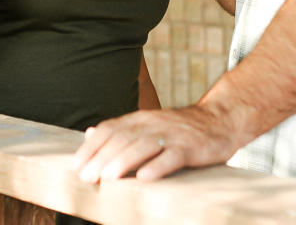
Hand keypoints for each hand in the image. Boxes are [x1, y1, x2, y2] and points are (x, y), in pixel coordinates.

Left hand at [72, 105, 240, 182]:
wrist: (220, 120)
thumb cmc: (179, 129)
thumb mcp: (148, 125)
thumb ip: (120, 130)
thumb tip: (89, 133)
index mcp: (140, 119)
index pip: (110, 129)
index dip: (91, 147)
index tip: (76, 166)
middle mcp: (153, 123)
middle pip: (123, 139)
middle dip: (102, 158)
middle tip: (87, 177)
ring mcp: (173, 135)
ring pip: (144, 146)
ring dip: (124, 161)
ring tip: (108, 177)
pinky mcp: (191, 147)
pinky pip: (173, 156)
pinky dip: (158, 166)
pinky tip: (145, 177)